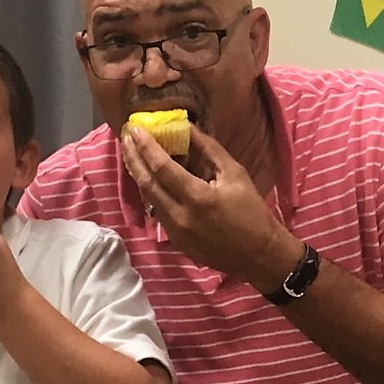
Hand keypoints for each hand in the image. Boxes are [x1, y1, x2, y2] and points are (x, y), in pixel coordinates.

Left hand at [122, 127, 300, 285]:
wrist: (259, 255)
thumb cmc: (252, 212)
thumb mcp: (235, 174)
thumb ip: (209, 150)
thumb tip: (187, 128)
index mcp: (197, 197)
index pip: (162, 167)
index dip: (145, 146)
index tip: (134, 129)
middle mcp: (180, 216)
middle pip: (146, 183)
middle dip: (132, 158)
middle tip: (124, 138)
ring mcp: (175, 232)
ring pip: (149, 199)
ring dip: (138, 175)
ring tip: (132, 154)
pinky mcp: (176, 242)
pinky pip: (158, 212)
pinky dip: (152, 193)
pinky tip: (150, 179)